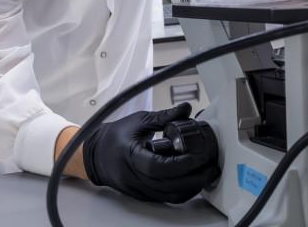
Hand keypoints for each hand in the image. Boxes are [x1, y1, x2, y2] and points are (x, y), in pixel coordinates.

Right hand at [82, 103, 220, 203]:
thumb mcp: (139, 121)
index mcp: (129, 156)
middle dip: (195, 179)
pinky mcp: (142, 195)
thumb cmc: (114, 137)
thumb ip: (164, 117)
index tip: (198, 157)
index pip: (157, 166)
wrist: (96, 154)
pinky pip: (165, 198)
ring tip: (206, 175)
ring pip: (169, 196)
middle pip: (168, 185)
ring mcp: (137, 189)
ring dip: (191, 188)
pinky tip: (192, 182)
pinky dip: (182, 192)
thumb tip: (185, 109)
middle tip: (211, 168)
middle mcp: (132, 176)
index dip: (180, 165)